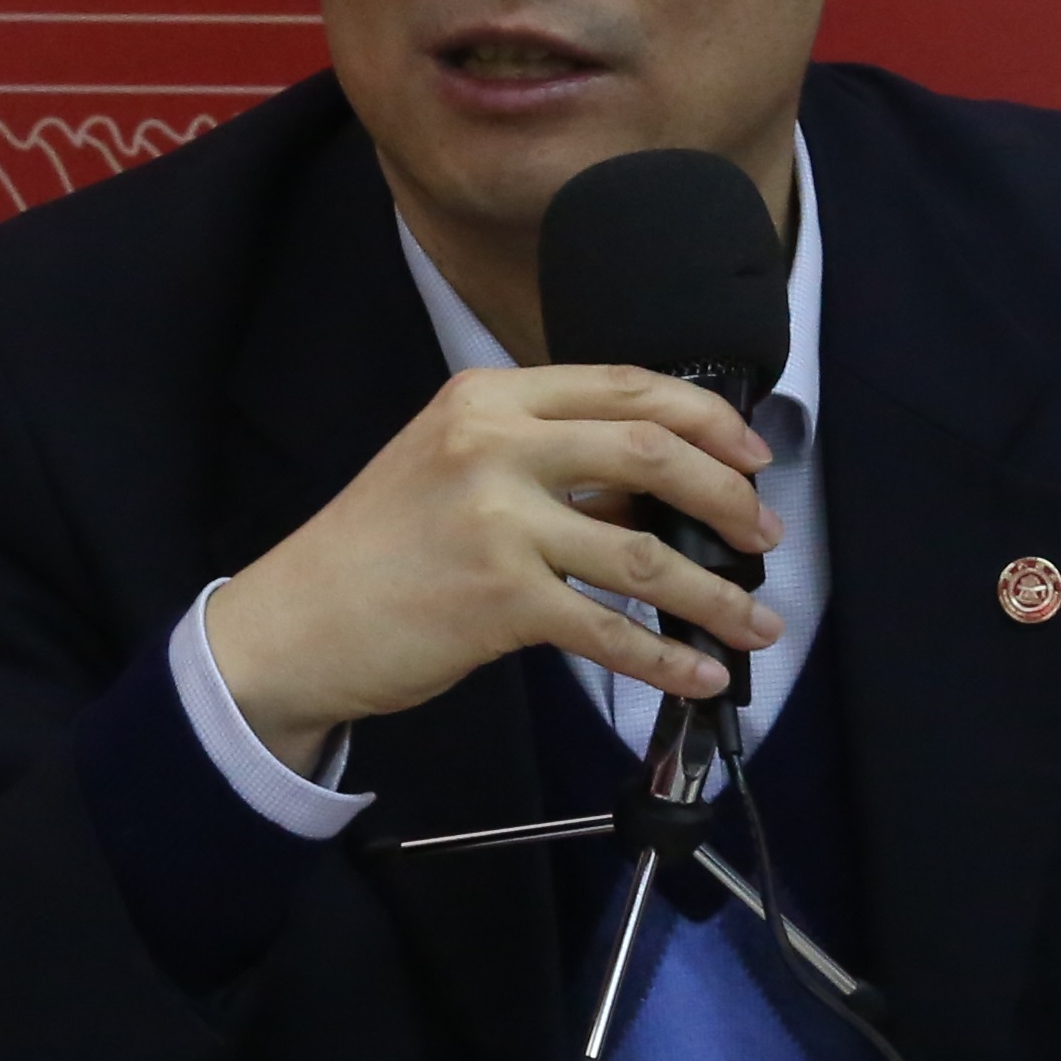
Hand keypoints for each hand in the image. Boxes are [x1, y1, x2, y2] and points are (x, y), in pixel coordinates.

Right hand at [199, 364, 780, 763]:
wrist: (297, 621)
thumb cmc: (379, 546)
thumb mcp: (450, 461)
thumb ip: (541, 455)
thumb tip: (656, 485)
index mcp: (490, 397)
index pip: (624, 386)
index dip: (706, 419)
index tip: (752, 454)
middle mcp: (494, 444)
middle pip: (650, 451)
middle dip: (728, 495)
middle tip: (764, 533)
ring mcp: (496, 521)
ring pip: (643, 552)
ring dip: (714, 593)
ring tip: (756, 621)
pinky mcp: (498, 599)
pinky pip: (609, 629)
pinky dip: (665, 658)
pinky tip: (700, 674)